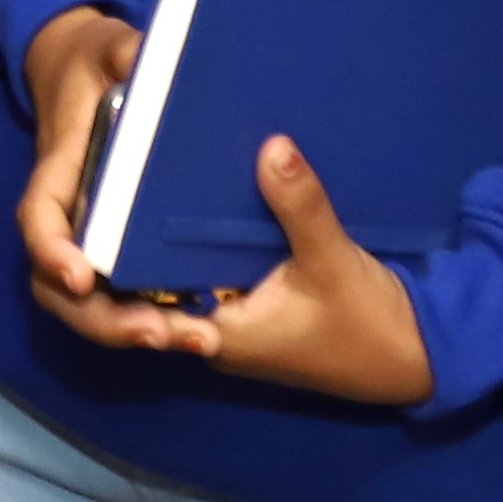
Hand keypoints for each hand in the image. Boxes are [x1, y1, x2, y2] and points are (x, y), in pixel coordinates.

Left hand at [20, 109, 437, 404]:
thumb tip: (269, 146)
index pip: (132, 311)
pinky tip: (181, 197)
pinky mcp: (246, 303)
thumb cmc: (369, 323)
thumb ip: (300, 207)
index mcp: (215, 334)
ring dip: (148, 244)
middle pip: (137, 296)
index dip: (101, 275)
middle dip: (115, 252)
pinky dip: (185, 244)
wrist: (414, 355)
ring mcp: (226, 319)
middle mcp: (208, 332)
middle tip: (101, 187)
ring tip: (132, 179)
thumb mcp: (334, 260)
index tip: (88, 222)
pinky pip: (196, 273)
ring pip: (165, 282)